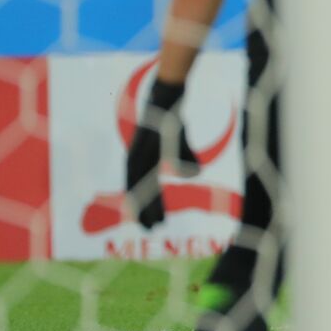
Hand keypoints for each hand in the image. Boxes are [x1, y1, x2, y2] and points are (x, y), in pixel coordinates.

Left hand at [124, 79, 199, 229]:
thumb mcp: (180, 144)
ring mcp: (139, 154)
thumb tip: (193, 175)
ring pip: (139, 186)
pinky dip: (145, 188)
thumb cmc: (173, 121)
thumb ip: (185, 160)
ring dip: (145, 206)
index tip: (153, 224)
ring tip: (153, 221)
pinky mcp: (144, 148)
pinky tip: (152, 199)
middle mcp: (137, 159)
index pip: (141, 189)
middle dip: (144, 212)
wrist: (167, 99)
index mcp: (142, 161)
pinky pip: (142, 172)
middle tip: (150, 230)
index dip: (147, 207)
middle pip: (137, 192)